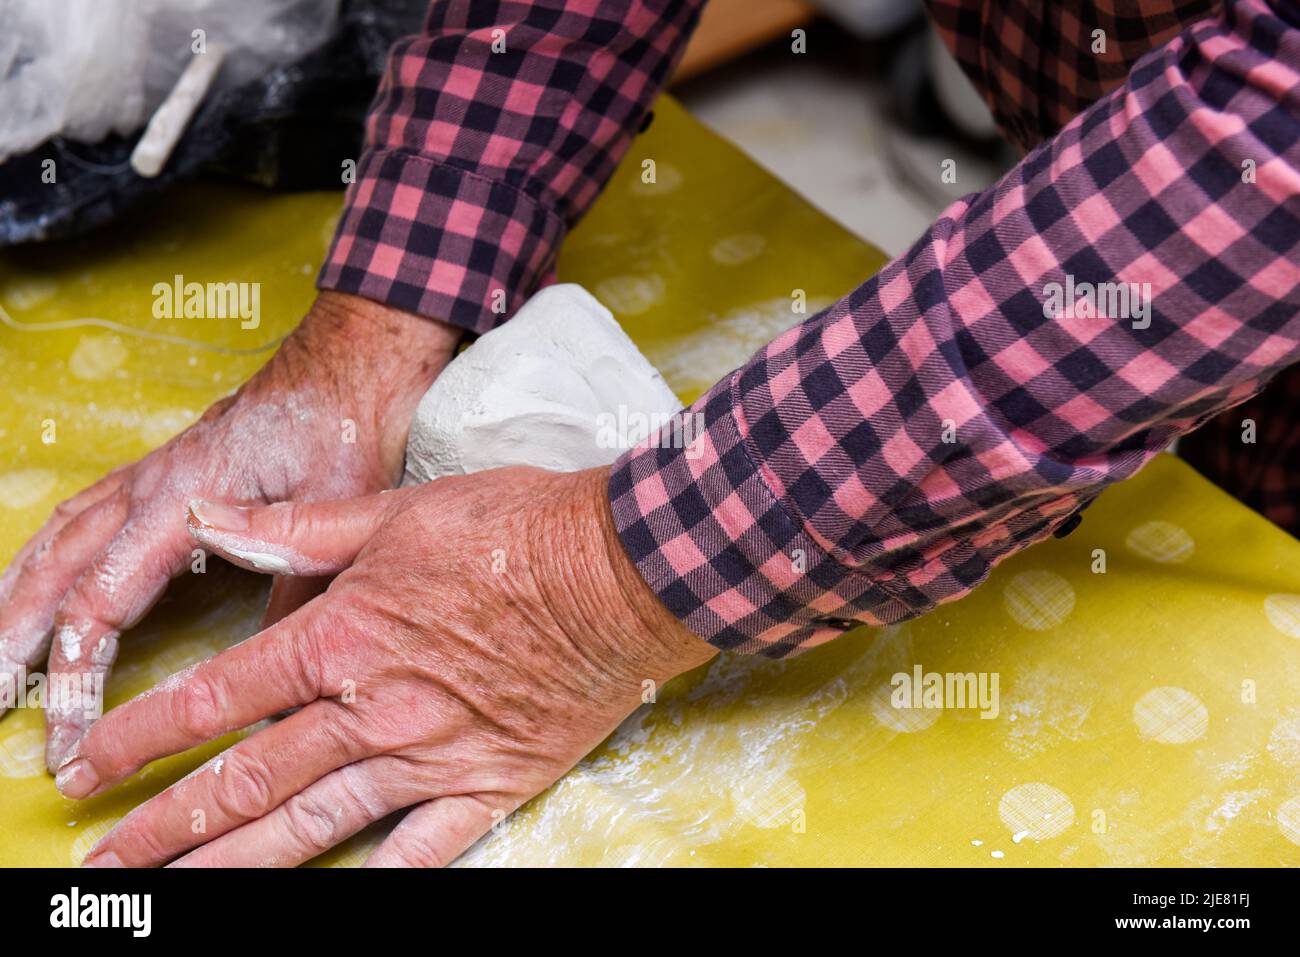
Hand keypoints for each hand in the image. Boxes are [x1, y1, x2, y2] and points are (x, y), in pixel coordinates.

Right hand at [0, 291, 460, 769]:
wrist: (344, 368)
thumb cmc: (340, 432)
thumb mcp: (333, 514)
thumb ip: (294, 587)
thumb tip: (273, 670)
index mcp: (179, 504)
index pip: (99, 604)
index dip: (73, 676)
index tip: (64, 736)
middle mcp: (145, 488)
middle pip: (51, 573)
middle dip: (11, 642)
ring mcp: (145, 476)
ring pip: (52, 541)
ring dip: (12, 601)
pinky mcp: (157, 473)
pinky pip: (75, 518)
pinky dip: (42, 557)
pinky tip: (32, 583)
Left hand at [58, 466, 715, 866]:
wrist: (623, 572)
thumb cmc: (516, 530)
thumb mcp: (398, 510)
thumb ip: (297, 528)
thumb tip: (206, 519)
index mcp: (342, 636)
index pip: (215, 697)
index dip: (141, 736)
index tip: (89, 768)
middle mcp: (371, 709)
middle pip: (246, 782)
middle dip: (163, 828)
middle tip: (105, 863)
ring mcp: (429, 758)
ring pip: (312, 828)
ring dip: (233, 867)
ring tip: (174, 897)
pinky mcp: (487, 785)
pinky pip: (422, 854)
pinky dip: (377, 884)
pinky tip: (338, 907)